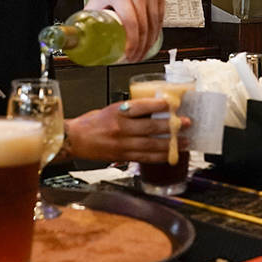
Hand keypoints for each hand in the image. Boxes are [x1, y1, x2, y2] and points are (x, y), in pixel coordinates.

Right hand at [65, 99, 189, 163]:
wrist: (75, 140)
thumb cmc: (92, 122)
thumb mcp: (111, 109)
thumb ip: (131, 110)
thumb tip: (155, 109)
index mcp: (117, 111)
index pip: (141, 107)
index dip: (159, 105)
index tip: (173, 103)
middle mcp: (120, 128)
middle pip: (150, 127)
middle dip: (171, 126)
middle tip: (186, 123)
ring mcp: (121, 144)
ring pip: (151, 145)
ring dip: (170, 144)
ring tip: (185, 141)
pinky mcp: (122, 156)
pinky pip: (144, 157)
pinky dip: (159, 156)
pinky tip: (170, 154)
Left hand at [85, 0, 164, 61]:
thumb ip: (91, 16)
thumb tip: (83, 35)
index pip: (131, 23)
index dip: (131, 42)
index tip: (128, 54)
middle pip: (143, 28)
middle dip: (140, 48)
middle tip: (134, 58)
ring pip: (154, 26)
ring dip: (149, 43)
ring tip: (141, 54)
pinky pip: (160, 19)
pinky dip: (156, 33)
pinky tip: (150, 41)